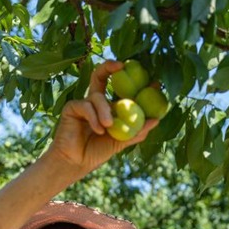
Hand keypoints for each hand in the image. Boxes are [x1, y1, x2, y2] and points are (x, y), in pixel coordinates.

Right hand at [46, 60, 158, 175]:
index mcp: (109, 106)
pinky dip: (94, 118)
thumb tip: (156, 120)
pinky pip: (86, 106)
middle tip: (121, 65)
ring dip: (105, 111)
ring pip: (97, 97)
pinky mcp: (71, 107)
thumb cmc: (97, 152)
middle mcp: (95, 101)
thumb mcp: (122, 141)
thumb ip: (137, 131)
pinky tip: (98, 130)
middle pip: (101, 75)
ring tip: (109, 126)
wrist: (76, 163)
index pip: (122, 90)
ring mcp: (83, 103)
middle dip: (110, 67)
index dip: (136, 83)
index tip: (152, 81)